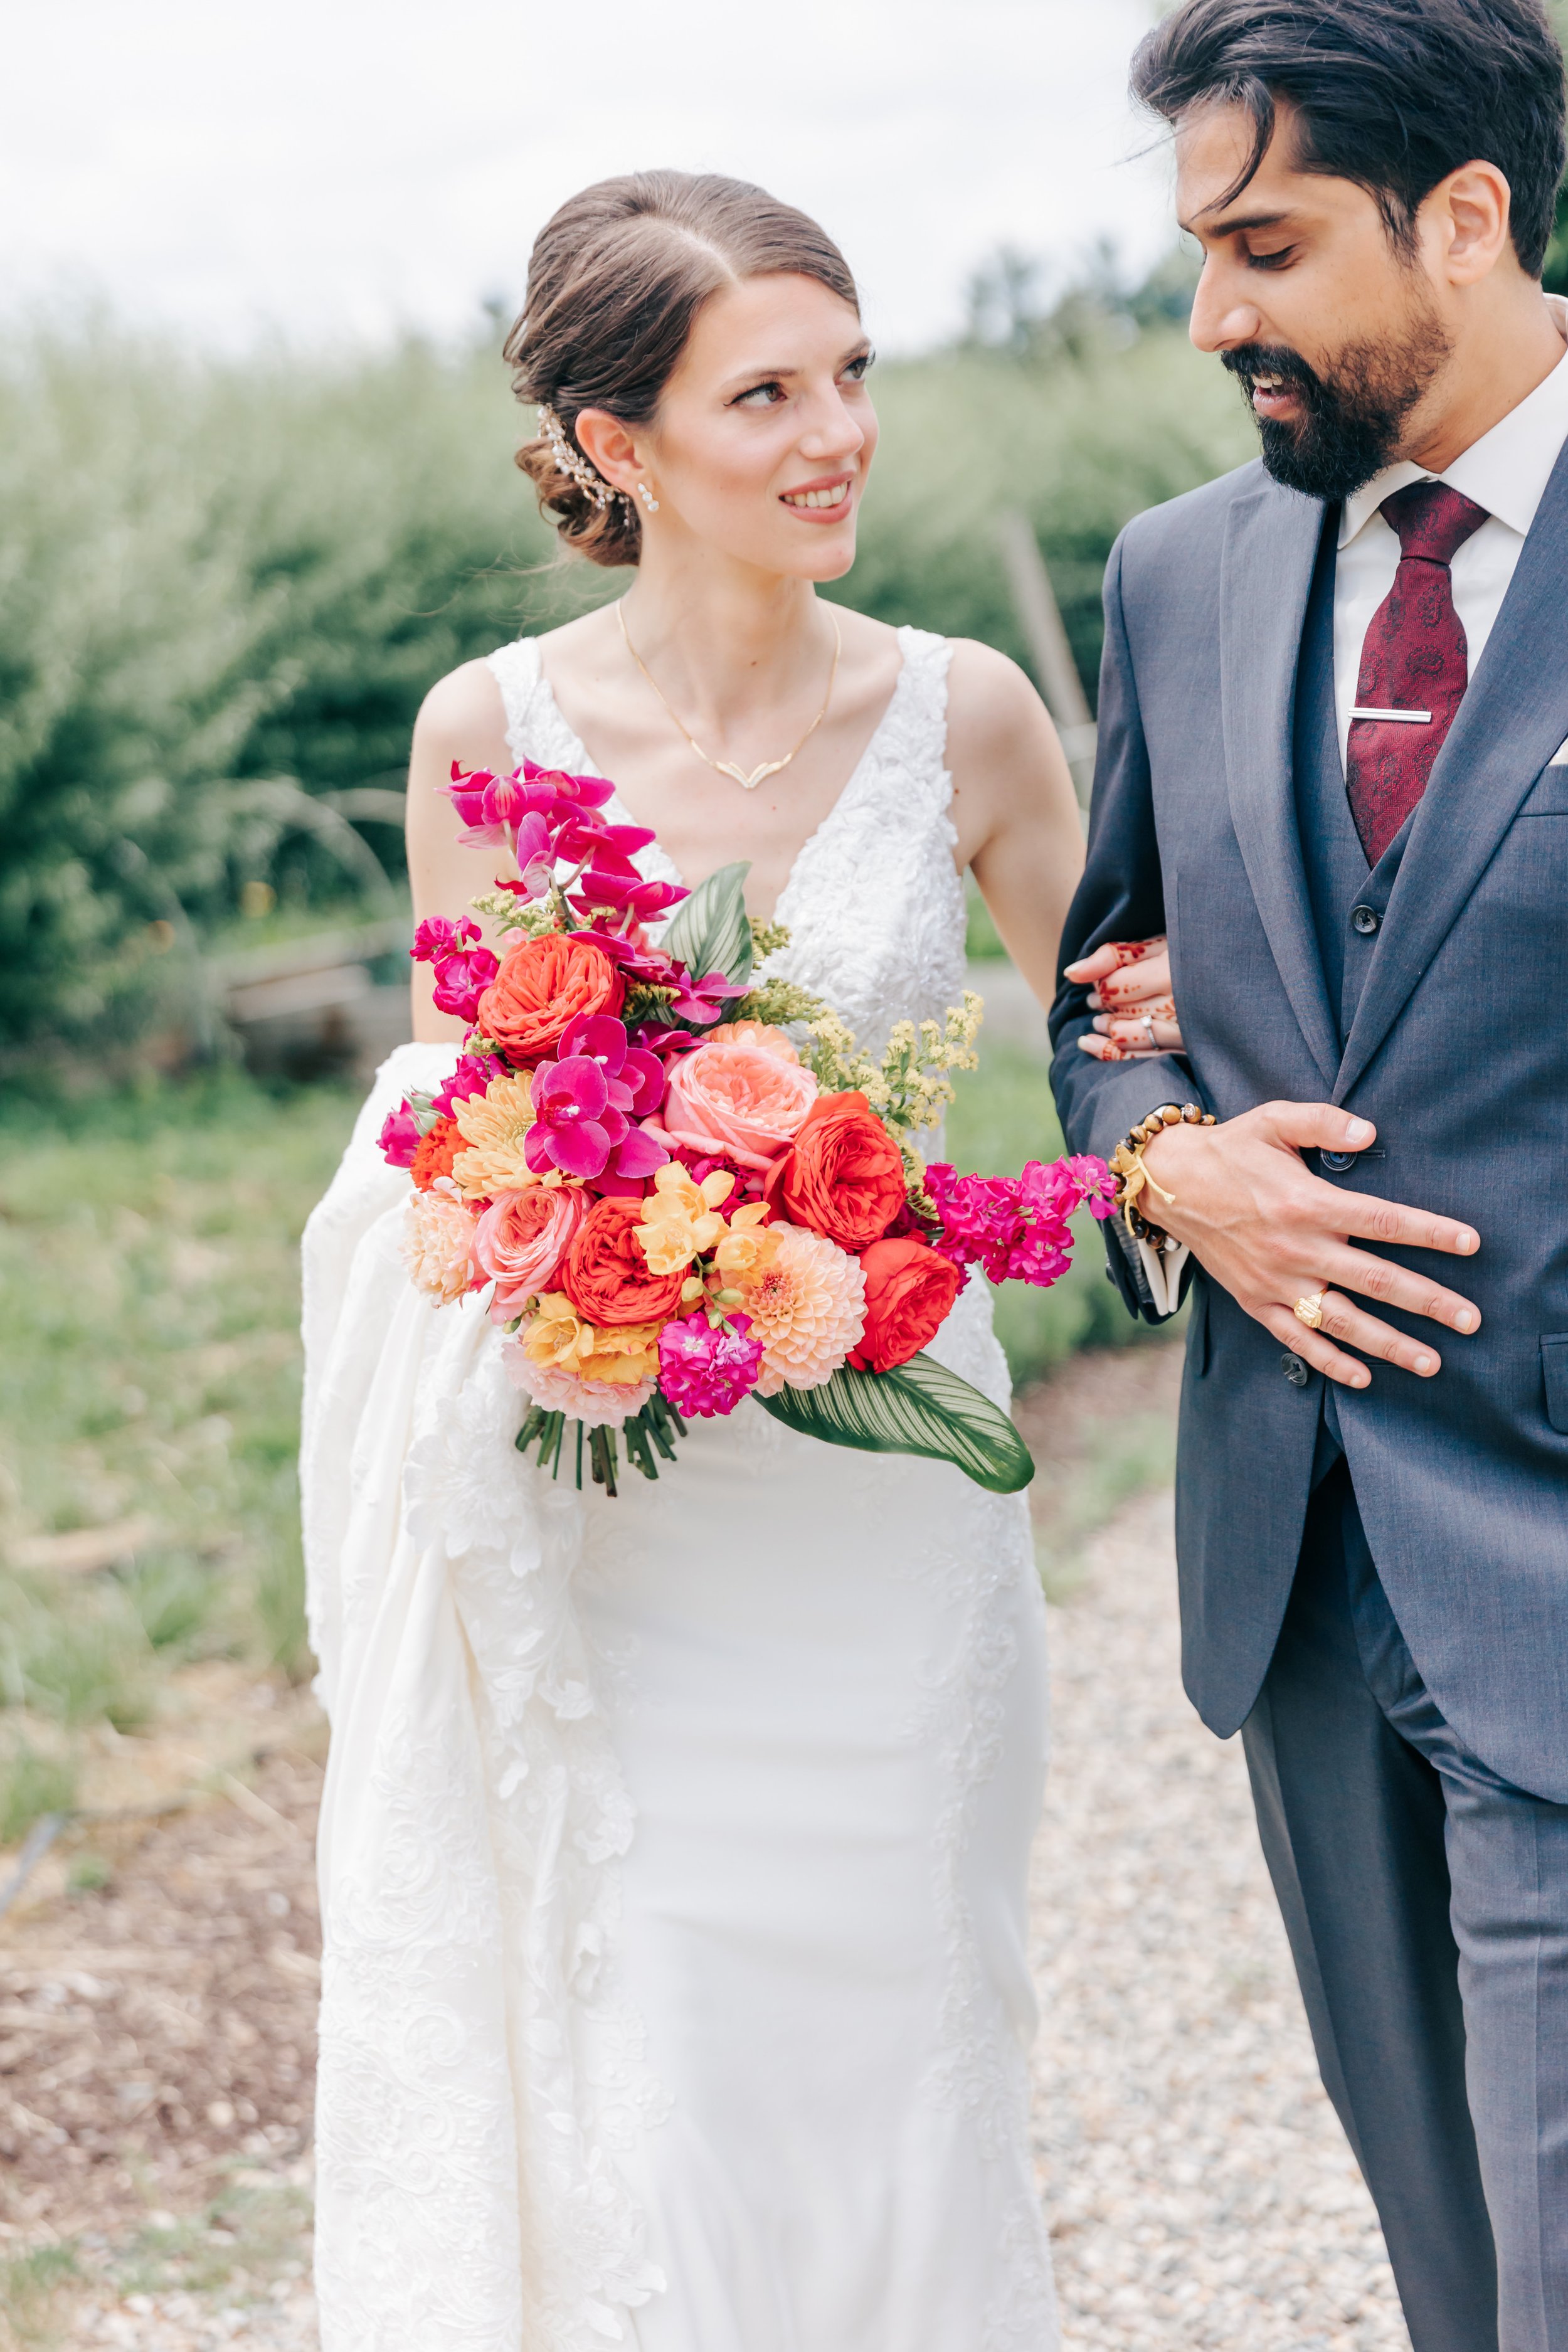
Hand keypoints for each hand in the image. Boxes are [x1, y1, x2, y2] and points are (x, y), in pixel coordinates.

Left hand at [1063, 936, 1183, 1059]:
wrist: (1252, 977)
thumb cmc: (1195, 955)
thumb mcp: (1159, 945)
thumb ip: (1113, 956)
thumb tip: (1071, 974)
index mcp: (1169, 973)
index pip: (1114, 987)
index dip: (1100, 985)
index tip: (1099, 984)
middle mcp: (1178, 1005)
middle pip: (1120, 1011)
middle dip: (1102, 1006)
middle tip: (1096, 1003)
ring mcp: (1185, 1032)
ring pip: (1128, 1037)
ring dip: (1107, 1029)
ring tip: (1099, 1022)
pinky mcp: (1189, 1051)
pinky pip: (1144, 1060)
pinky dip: (1115, 1055)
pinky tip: (1094, 1046)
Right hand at [1139, 1102, 1480, 1387]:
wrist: (1169, 1183)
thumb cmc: (1231, 1150)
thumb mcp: (1274, 1120)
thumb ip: (1324, 1122)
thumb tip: (1370, 1133)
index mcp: (1308, 1203)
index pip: (1383, 1220)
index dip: (1430, 1233)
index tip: (1470, 1244)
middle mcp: (1296, 1248)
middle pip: (1376, 1280)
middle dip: (1428, 1301)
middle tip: (1471, 1320)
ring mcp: (1276, 1281)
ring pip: (1342, 1320)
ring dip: (1389, 1344)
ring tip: (1431, 1362)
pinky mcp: (1256, 1301)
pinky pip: (1296, 1339)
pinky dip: (1329, 1361)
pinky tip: (1361, 1377)